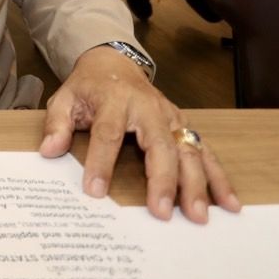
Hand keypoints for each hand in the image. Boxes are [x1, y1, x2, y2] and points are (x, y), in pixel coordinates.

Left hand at [40, 46, 240, 221]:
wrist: (114, 62)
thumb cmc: (89, 86)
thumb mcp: (65, 97)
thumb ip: (57, 124)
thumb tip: (49, 150)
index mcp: (115, 100)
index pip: (107, 133)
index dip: (101, 163)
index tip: (95, 191)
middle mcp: (149, 108)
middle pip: (159, 145)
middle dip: (163, 181)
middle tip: (163, 213)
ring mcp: (172, 117)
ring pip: (190, 151)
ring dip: (198, 185)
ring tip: (200, 215)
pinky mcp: (185, 126)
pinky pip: (206, 152)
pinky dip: (220, 178)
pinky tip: (229, 202)